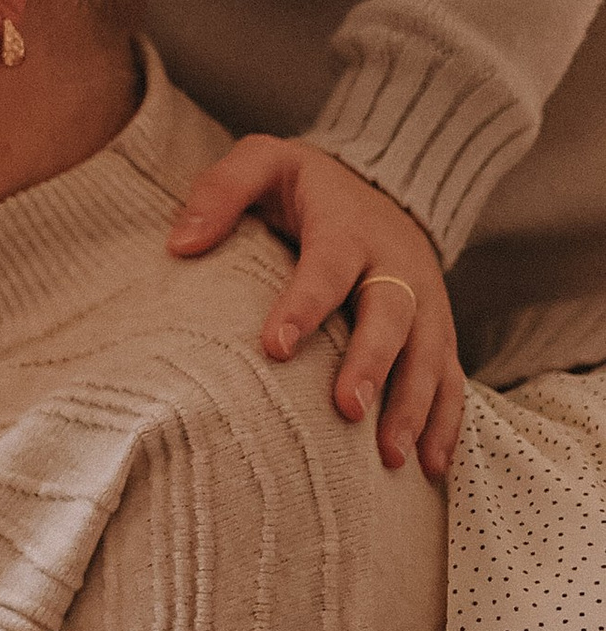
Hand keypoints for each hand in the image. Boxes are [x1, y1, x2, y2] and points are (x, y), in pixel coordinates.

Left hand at [167, 138, 465, 478]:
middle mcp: (397, 266)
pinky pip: (451, 377)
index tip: (275, 346)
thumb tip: (179, 245)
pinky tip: (431, 467)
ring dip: (415, 406)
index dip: (304, 305)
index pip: (327, 268)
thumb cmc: (307, 186)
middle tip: (347, 409)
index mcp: (348, 228)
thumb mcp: (265, 162)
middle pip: (393, 315)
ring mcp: (426, 301)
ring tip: (391, 458)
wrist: (384, 183)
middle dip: (374, 364)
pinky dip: (446, 422)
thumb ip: (223, 191)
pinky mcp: (437, 330)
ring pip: (430, 355)